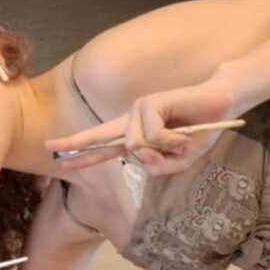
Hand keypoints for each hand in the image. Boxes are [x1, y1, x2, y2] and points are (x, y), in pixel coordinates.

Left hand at [45, 78, 236, 175]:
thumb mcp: (177, 161)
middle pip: (98, 134)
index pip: (103, 145)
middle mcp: (131, 120)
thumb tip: (137, 151)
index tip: (58, 155)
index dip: (82, 151)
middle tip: (49, 147)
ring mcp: (139, 110)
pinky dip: (171, 141)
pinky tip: (184, 133)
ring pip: (135, 145)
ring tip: (183, 140)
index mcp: (135, 133)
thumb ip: (156, 166)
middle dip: (75, 143)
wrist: (221, 104)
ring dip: (164, 150)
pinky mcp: (149, 103)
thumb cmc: (199, 131)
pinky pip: (151, 135)